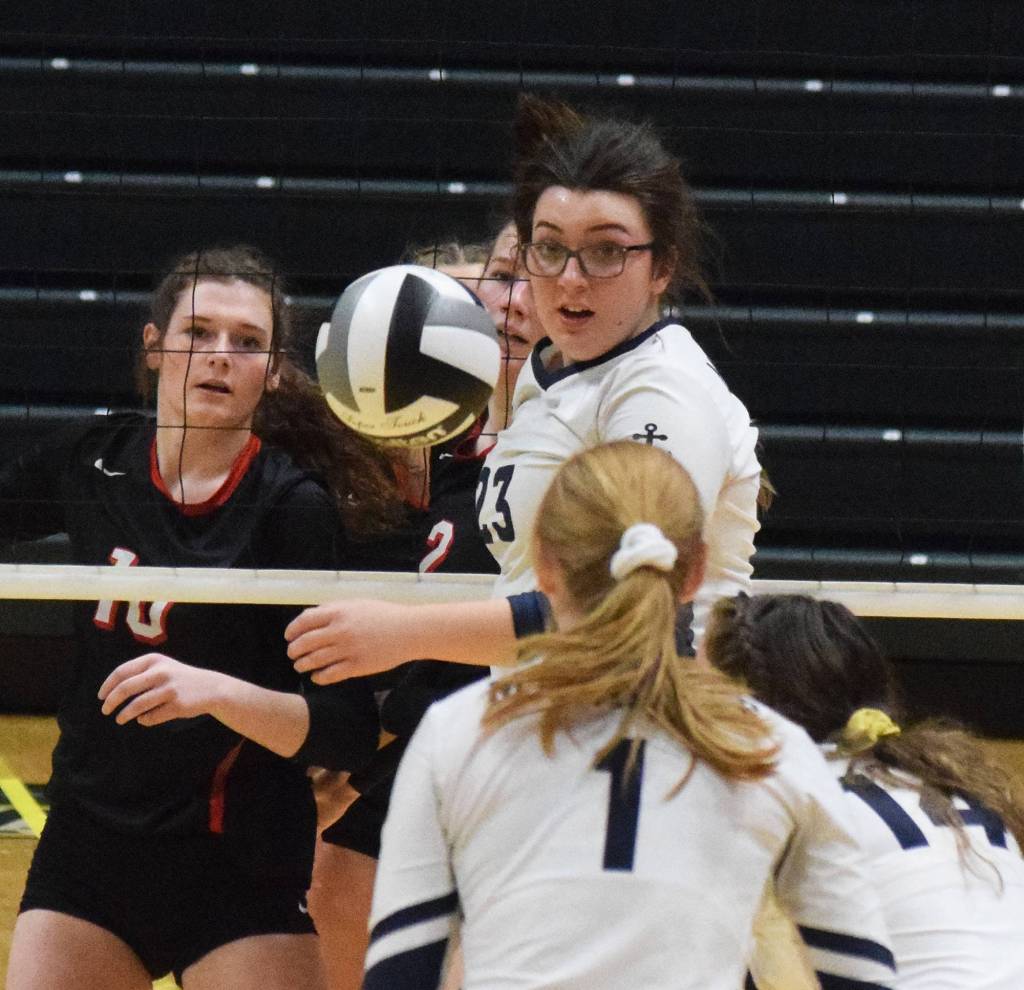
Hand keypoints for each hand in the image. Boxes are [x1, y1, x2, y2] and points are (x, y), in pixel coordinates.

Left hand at [98, 653, 223, 725]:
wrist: (211, 688)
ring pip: (137, 705)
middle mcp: (161, 672)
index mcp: (154, 660)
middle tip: (105, 710)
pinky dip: (144, 720)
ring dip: (124, 715)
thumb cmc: (180, 679)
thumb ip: (139, 674)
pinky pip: (152, 717)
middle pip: (126, 688)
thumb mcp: (162, 667)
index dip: (107, 685)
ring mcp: (169, 689)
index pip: (122, 672)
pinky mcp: (177, 705)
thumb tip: (111, 692)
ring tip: (120, 719)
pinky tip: (144, 719)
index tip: (101, 696)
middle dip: (111, 701)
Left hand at [286, 599, 418, 683]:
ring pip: (315, 660)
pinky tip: (317, 677)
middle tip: (292, 654)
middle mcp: (340, 630)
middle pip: (305, 642)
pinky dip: (319, 677)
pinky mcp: (357, 666)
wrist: (409, 630)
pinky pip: (330, 674)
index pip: (305, 621)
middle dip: (294, 650)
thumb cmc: (384, 615)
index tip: (289, 636)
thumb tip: (312, 617)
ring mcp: (348, 649)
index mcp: (339, 612)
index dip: (292, 630)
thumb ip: (334, 609)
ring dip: (303, 664)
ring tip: (300, 666)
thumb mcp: (357, 604)